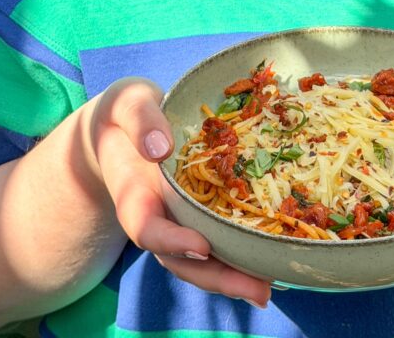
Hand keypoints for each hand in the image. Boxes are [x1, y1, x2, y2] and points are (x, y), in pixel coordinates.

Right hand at [86, 78, 270, 307]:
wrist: (122, 124)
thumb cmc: (125, 112)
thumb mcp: (127, 103)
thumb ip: (141, 120)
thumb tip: (161, 148)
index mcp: (134, 195)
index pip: (148, 229)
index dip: (173, 243)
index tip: (202, 247)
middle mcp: (158, 216)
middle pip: (182, 260)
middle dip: (218, 278)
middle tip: (258, 291)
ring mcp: (179, 218)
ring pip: (202, 259)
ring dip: (234, 277)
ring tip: (269, 287)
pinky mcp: (199, 211)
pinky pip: (218, 235)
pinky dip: (240, 251)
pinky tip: (271, 257)